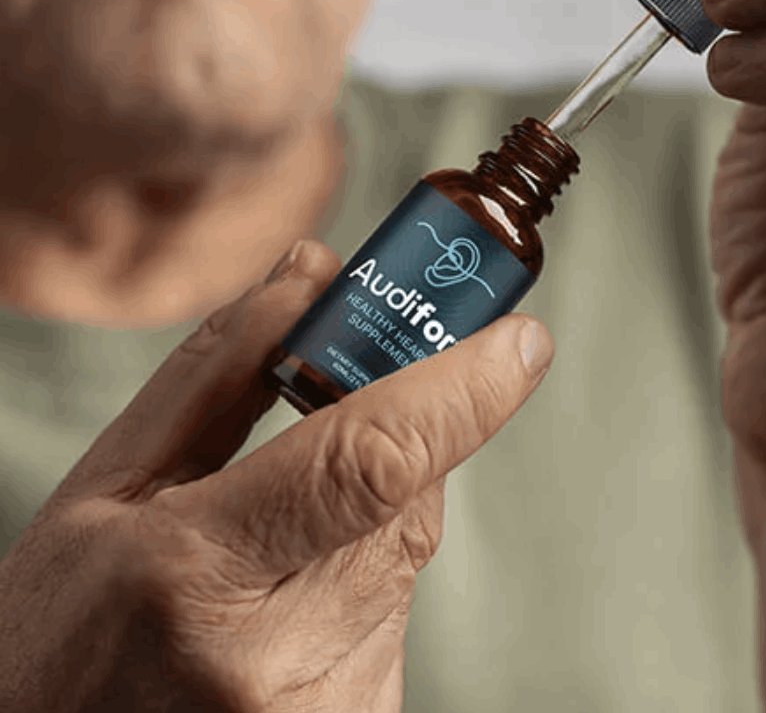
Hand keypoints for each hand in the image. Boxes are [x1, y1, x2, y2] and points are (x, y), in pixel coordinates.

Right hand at [0, 240, 552, 711]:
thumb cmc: (65, 635)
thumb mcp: (107, 490)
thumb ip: (218, 373)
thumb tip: (313, 275)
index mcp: (196, 575)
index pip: (372, 459)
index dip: (461, 387)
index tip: (519, 340)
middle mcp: (278, 658)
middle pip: (405, 493)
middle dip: (394, 430)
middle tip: (358, 393)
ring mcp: (332, 708)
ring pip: (405, 545)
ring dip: (363, 509)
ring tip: (268, 543)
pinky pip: (393, 604)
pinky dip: (358, 571)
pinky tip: (283, 601)